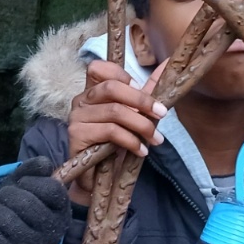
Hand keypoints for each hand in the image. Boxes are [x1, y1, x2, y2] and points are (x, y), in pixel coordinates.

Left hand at [0, 158, 70, 243]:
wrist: (0, 242)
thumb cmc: (15, 207)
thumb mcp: (25, 184)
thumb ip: (34, 169)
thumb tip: (44, 164)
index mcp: (61, 212)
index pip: (52, 189)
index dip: (31, 182)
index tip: (22, 184)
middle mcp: (52, 233)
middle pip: (25, 202)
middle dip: (6, 194)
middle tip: (3, 199)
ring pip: (4, 216)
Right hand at [65, 59, 166, 204]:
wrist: (98, 179)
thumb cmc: (114, 145)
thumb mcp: (134, 115)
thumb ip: (148, 91)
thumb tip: (167, 64)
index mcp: (92, 91)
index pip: (99, 68)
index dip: (122, 75)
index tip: (142, 89)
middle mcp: (80, 100)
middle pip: (111, 87)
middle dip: (142, 100)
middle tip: (162, 114)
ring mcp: (76, 117)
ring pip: (115, 111)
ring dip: (142, 125)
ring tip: (156, 139)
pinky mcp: (77, 135)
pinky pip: (109, 131)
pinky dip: (131, 140)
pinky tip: (141, 151)